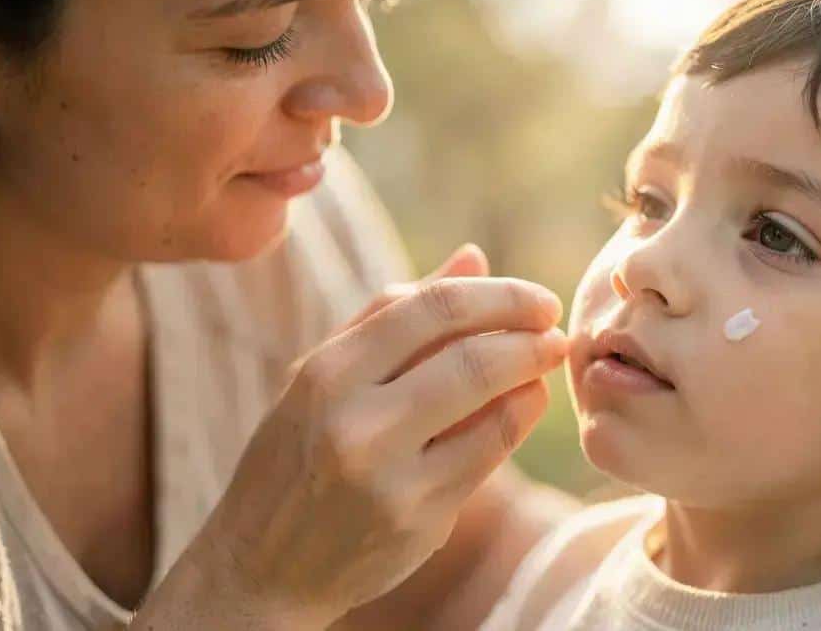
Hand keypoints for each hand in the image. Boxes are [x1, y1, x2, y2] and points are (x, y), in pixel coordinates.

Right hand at [186, 252, 566, 628]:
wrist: (264, 564)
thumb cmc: (299, 451)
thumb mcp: (325, 373)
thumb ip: (395, 312)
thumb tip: (474, 256)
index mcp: (327, 372)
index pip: (433, 307)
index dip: (501, 295)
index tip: (538, 299)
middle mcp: (355, 421)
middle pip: (472, 355)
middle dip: (531, 335)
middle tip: (555, 328)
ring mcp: (389, 476)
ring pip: (494, 408)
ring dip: (535, 377)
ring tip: (547, 361)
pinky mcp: (419, 521)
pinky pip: (491, 456)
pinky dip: (520, 420)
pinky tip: (527, 403)